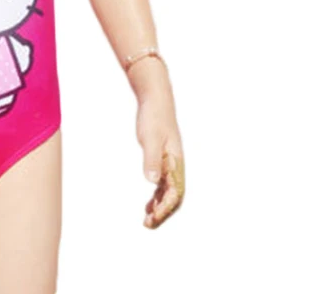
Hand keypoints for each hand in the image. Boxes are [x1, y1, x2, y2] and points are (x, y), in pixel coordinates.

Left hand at [136, 93, 184, 228]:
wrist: (155, 100)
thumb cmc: (154, 118)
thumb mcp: (150, 139)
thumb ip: (152, 160)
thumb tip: (152, 181)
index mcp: (176, 163)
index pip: (175, 193)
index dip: (165, 208)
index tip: (152, 218)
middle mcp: (176, 166)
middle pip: (174, 198)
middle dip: (163, 213)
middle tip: (148, 224)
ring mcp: (171, 164)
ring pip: (169, 194)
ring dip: (160, 208)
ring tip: (147, 220)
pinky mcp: (163, 160)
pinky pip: (163, 185)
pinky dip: (157, 197)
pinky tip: (148, 204)